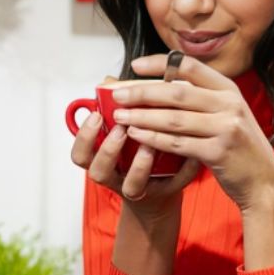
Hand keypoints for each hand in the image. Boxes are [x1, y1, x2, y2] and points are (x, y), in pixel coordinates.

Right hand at [70, 77, 200, 227]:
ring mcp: (139, 189)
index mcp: (102, 161)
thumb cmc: (138, 154)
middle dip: (108, 150)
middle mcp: (116, 178)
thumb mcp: (124, 130)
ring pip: (131, 185)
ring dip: (139, 165)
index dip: (85, 137)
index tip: (96, 114)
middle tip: (121, 129)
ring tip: (149, 145)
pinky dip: (183, 170)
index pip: (81, 155)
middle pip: (99, 172)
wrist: (160, 189)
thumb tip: (110, 81)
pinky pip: (172, 185)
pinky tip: (191, 155)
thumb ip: (118, 109)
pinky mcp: (165, 193)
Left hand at [112, 54, 273, 213]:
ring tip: (120, 115)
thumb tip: (159, 88)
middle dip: (143, 92)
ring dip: (143, 116)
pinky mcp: (219, 152)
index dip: (160, 64)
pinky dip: (154, 138)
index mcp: (229, 90)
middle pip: (177, 92)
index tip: (134, 65)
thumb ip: (202, 100)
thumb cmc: (239, 148)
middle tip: (117, 94)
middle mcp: (230, 104)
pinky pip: (178, 143)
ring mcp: (226, 128)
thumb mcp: (228, 115)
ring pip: (175, 118)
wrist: (263, 181)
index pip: (190, 67)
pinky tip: (137, 135)